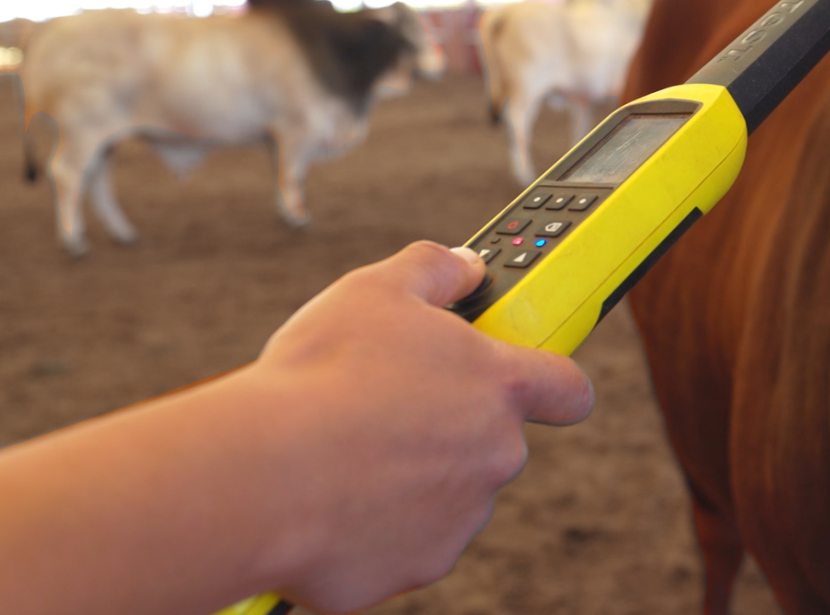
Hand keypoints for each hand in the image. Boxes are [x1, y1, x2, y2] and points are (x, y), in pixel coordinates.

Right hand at [241, 241, 594, 611]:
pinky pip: (408, 541)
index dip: (556, 383)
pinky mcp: (420, 565)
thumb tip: (463, 265)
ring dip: (415, 477)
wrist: (261, 475)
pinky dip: (378, 526)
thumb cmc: (319, 376)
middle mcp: (496, 455)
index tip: (539, 382)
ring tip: (350, 452)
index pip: (567, 387)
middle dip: (450, 428)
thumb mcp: (374, 290)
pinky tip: (334, 499)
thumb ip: (433, 270)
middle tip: (389, 408)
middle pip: (492, 441)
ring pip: (450, 493)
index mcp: (498, 386)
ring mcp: (462, 516)